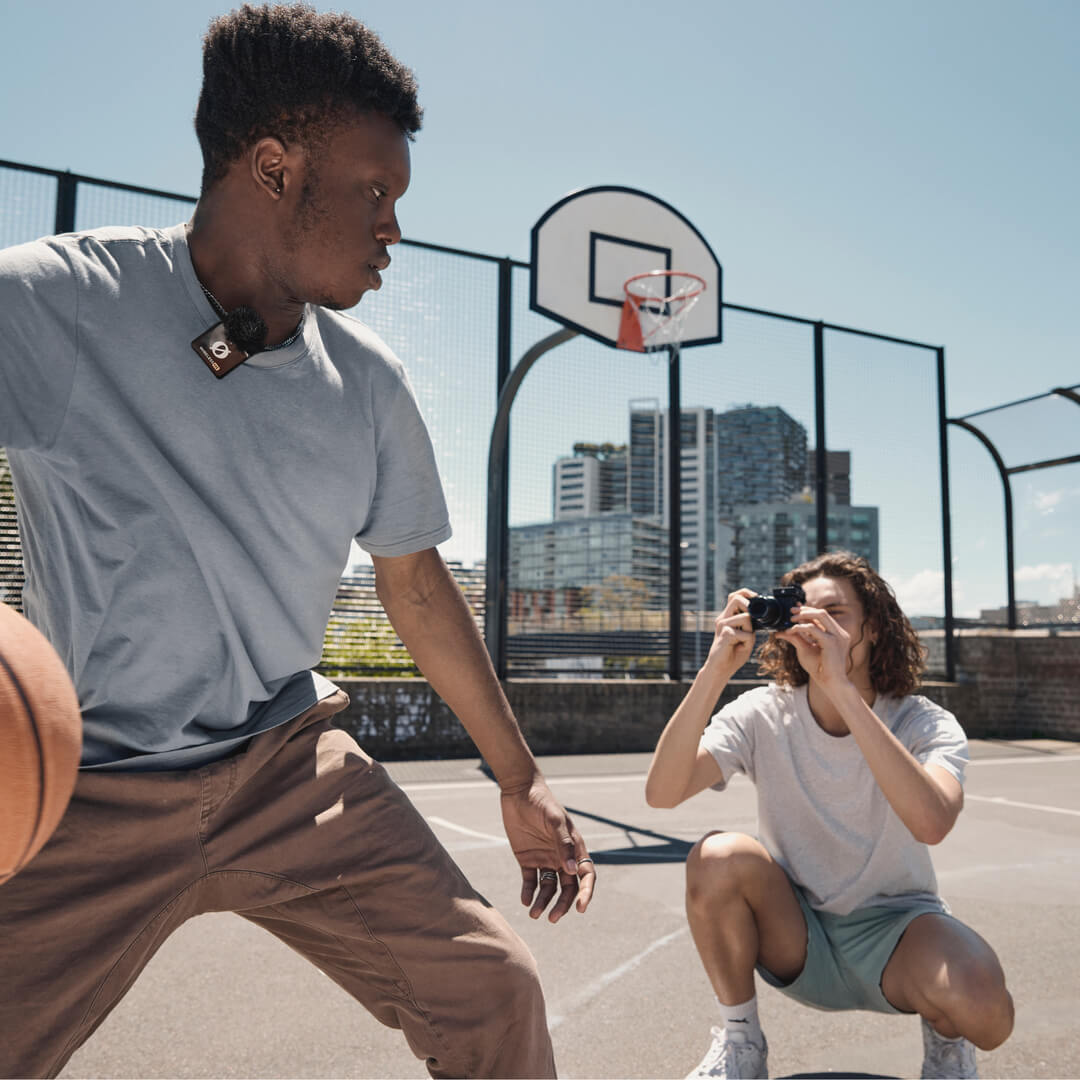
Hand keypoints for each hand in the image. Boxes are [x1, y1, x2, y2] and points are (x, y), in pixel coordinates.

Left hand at [499, 776, 595, 922]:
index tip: (581, 908)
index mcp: (574, 847)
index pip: (585, 875)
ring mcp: (545, 859)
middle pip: (567, 887)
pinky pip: (530, 881)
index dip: (586, 893)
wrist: (519, 791)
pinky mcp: (527, 859)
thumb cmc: (541, 802)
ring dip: (544, 902)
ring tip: (534, 914)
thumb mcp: (554, 820)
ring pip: (548, 888)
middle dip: (562, 904)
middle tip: (552, 918)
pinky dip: (528, 892)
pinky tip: (525, 900)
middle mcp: (561, 856)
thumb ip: (563, 843)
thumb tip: (573, 871)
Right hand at [704, 588, 757, 673]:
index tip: (756, 600)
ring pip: (746, 617)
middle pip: (737, 599)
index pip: (735, 596)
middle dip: (749, 609)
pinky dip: (748, 642)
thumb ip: (750, 626)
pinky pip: (746, 633)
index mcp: (727, 617)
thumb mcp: (746, 636)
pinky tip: (740, 648)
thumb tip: (759, 617)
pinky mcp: (725, 633)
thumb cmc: (733, 654)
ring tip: (743, 642)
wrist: (720, 669)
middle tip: (750, 625)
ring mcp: (722, 625)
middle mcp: (723, 618)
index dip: (746, 593)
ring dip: (751, 631)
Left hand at [776, 605, 851, 690]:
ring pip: (821, 615)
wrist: (830, 682)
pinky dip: (800, 627)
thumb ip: (796, 638)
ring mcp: (837, 636)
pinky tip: (791, 631)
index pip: (822, 617)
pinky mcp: (831, 642)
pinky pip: (814, 628)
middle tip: (791, 610)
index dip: (808, 611)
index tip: (795, 610)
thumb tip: (781, 631)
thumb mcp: (805, 649)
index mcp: (836, 634)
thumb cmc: (820, 668)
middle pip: (822, 613)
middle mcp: (839, 633)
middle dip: (805, 609)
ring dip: (804, 615)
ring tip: (791, 619)